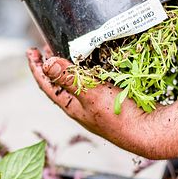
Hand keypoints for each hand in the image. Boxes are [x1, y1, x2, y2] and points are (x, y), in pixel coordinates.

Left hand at [26, 47, 177, 159]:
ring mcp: (96, 104)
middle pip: (60, 81)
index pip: (47, 84)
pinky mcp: (112, 100)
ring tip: (66, 51)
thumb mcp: (90, 95)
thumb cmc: (118, 117)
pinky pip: (94, 82)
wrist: (147, 132)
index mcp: (71, 105)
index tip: (30, 50)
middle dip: (52, 64)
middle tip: (46, 46)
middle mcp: (81, 105)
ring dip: (70, 66)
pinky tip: (96, 62)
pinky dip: (90, 70)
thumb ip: (69, 79)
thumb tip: (46, 63)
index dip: (37, 67)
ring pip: (78, 82)